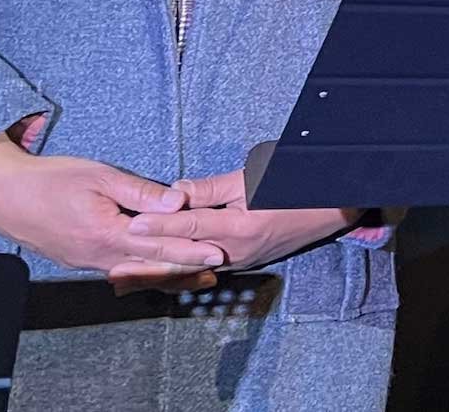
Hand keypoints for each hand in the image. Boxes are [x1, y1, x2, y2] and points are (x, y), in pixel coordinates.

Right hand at [0, 136, 225, 277]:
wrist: (5, 196)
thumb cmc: (51, 180)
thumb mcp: (100, 176)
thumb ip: (140, 192)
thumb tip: (176, 201)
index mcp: (106, 235)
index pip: (158, 247)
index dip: (190, 250)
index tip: (217, 252)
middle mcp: (98, 257)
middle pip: (150, 267)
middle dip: (185, 268)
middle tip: (216, 270)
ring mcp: (87, 262)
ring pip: (135, 272)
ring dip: (165, 273)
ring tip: (195, 276)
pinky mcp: (80, 260)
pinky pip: (117, 270)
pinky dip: (141, 271)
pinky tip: (153, 270)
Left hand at [108, 169, 359, 283]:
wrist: (330, 206)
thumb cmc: (292, 184)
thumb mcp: (250, 178)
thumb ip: (210, 189)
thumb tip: (176, 192)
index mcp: (238, 228)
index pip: (188, 227)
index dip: (157, 226)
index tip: (130, 227)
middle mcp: (237, 252)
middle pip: (186, 254)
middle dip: (151, 260)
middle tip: (118, 267)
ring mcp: (242, 261)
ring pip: (195, 263)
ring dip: (165, 266)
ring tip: (133, 271)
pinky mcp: (246, 261)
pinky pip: (208, 264)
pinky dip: (186, 265)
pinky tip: (169, 266)